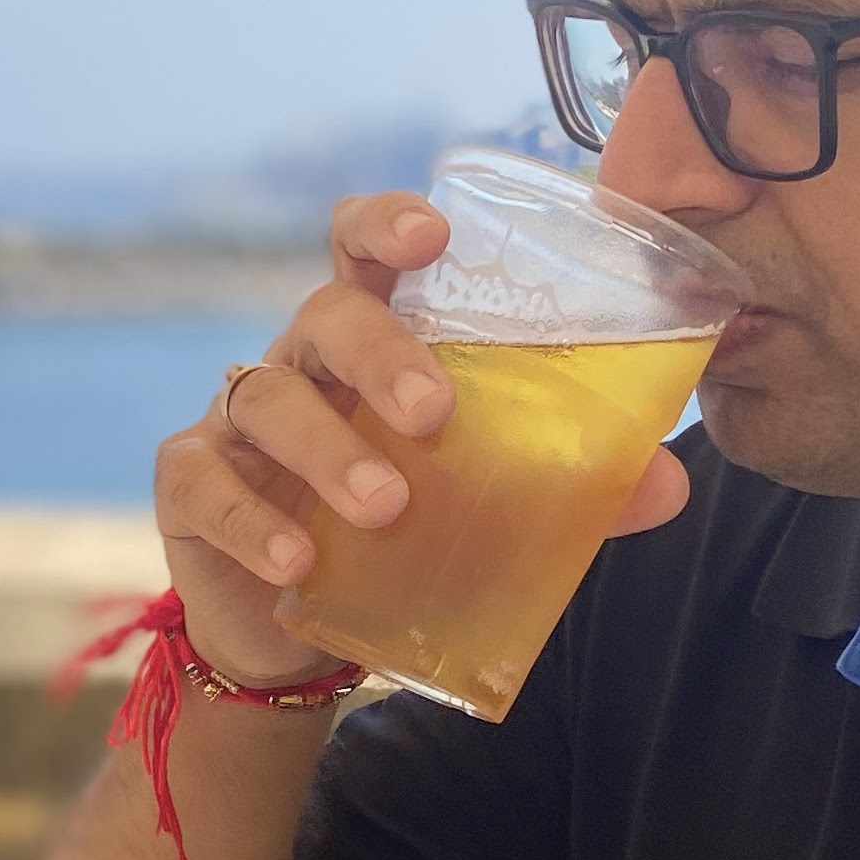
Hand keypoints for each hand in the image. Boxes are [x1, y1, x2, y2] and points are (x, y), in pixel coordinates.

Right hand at [152, 191, 690, 686]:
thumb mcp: (484, 499)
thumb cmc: (399, 530)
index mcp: (371, 338)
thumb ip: (569, 484)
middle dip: (381, 353)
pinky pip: (206, 485)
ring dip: (331, 450)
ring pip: (270, 399)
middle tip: (434, 415)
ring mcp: (237, 420)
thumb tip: (670, 483)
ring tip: (387, 508)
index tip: (431, 237)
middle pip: (326, 314)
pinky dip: (252, 522)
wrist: (300, 635)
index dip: (387, 223)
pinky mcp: (189, 486)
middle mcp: (301, 361)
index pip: (362, 246)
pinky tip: (296, 561)